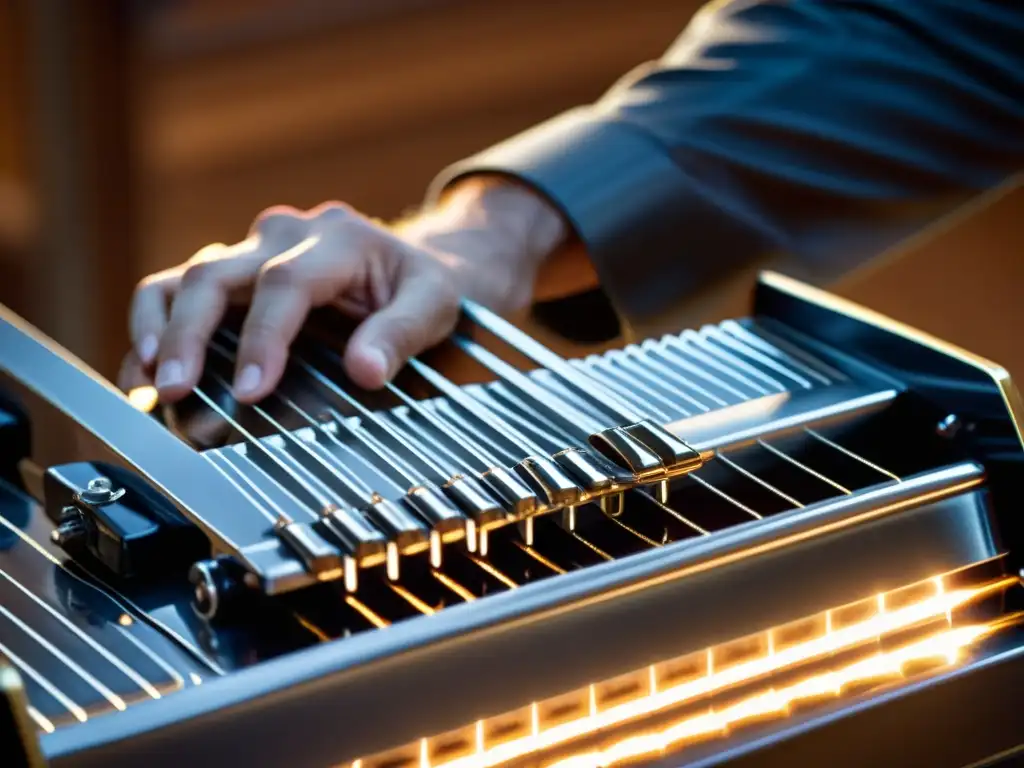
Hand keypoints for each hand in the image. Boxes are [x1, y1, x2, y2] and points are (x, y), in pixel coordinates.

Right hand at [118, 177, 569, 402]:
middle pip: (217, 273)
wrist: (405, 261)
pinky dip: (154, 326)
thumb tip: (366, 371)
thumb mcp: (433, 304)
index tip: (251, 390)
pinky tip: (144, 371)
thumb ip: (402, 334)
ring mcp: (251, 249)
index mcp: (338, 239)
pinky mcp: (232, 270)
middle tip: (177, 388)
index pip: (286, 283)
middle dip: (190, 333)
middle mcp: (285, 235)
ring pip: (186, 276)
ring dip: (159, 327)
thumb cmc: (419, 286)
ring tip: (150, 380)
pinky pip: (177, 288)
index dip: (263, 337)